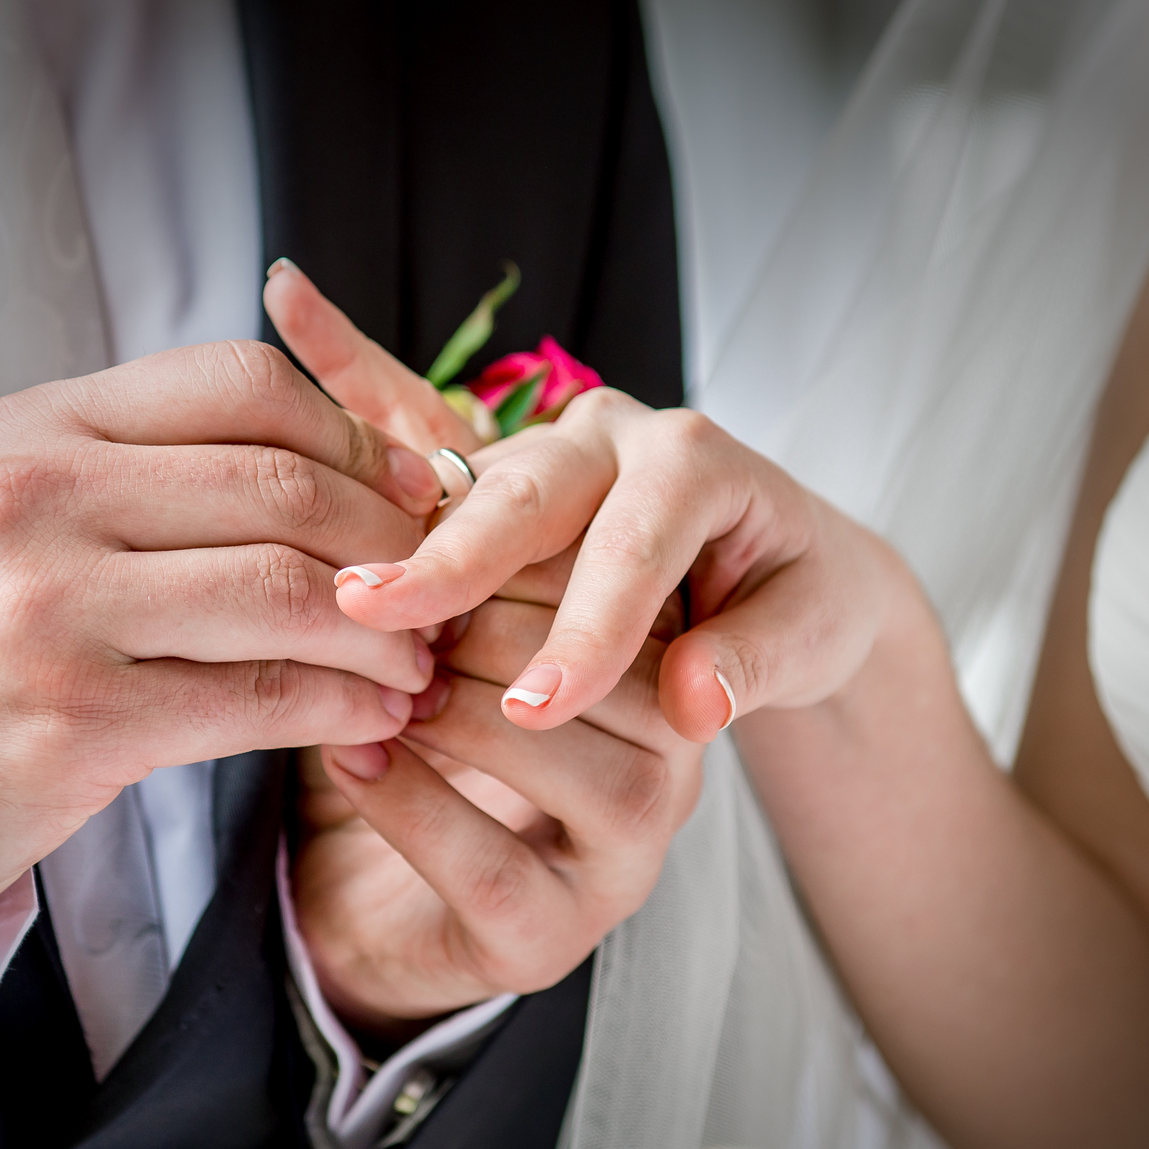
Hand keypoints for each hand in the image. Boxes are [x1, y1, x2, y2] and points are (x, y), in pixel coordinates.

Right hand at [0, 340, 449, 905]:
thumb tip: (340, 462)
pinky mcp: (81, 720)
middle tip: (436, 584)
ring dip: (383, 630)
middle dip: (391, 539)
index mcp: (33, 431)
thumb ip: (148, 471)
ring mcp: (54, 609)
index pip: (237, 384)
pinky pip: (264, 696)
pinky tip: (372, 715)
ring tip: (415, 661)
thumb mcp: (18, 510)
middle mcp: (38, 500)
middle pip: (282, 485)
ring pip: (290, 590)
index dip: (350, 433)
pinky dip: (344, 705)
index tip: (406, 487)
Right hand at [268, 266, 899, 745]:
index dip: (587, 629)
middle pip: (524, 495)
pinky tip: (337, 611)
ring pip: (464, 500)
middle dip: (450, 562)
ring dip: (404, 566)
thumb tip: (693, 706)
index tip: (538, 711)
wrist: (778, 563)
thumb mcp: (811, 637)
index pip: (637, 544)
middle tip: (373, 619)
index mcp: (700, 461)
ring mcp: (546, 454)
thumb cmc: (798, 602)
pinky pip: (435, 515)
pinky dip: (394, 562)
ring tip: (337, 625)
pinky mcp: (499, 488)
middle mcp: (615, 436)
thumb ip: (757, 666)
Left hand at [294, 554, 704, 1037]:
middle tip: (379, 607)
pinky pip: (490, 864)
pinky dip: (408, 803)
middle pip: (605, 653)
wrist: (375, 899)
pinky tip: (348, 759)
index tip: (412, 524)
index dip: (508, 542)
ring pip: (560, 749)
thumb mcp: (441, 594)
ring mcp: (630, 847)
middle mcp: (674, 743)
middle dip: (478, 622)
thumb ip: (441, 507)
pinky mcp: (561, 935)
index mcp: (666, 639)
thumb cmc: (423, 715)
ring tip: (372, 685)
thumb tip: (361, 387)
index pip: (616, 564)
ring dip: (447, 708)